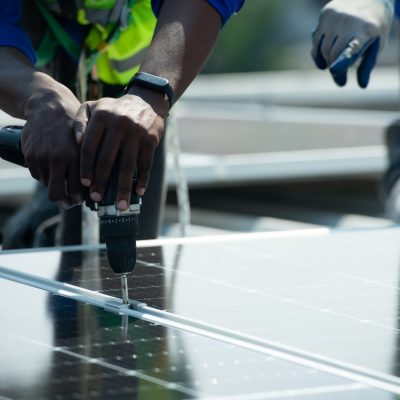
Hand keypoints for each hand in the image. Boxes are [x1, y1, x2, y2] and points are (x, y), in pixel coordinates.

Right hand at [21, 80, 81, 206]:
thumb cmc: (74, 124)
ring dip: (55, 185)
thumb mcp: (88, 140)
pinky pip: (36, 174)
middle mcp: (57, 158)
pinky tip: (52, 168)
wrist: (49, 105)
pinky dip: (44, 175)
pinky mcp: (30, 154)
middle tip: (69, 202)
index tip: (81, 201)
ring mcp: (41, 157)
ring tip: (62, 180)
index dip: (78, 199)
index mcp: (75, 156)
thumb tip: (97, 184)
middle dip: (64, 202)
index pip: (76, 189)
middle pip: (57, 194)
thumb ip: (91, 161)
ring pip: (46, 185)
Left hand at [73, 90, 166, 210]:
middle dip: (101, 182)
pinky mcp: (151, 140)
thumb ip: (80, 122)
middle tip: (97, 198)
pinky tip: (138, 193)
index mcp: (101, 117)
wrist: (146, 101)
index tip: (84, 184)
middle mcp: (118, 124)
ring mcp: (136, 133)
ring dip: (123, 188)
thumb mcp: (94, 107)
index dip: (86, 167)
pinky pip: (146, 164)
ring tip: (120, 206)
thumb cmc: (114, 110)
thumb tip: (76, 142)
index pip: (90, 147)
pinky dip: (143, 180)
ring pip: (127, 166)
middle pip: (107, 159)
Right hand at [311, 0, 393, 87]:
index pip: (352, 47)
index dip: (343, 59)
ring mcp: (336, 16)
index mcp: (367, 30)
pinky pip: (316, 40)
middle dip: (335, 70)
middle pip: (333, 54)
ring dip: (326, 62)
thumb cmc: (374, 28)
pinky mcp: (326, 14)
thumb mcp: (376, 45)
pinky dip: (318, 51)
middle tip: (340, 81)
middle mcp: (350, 20)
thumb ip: (367, 65)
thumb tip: (362, 86)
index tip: (335, 70)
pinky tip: (325, 55)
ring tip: (334, 66)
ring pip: (322, 49)